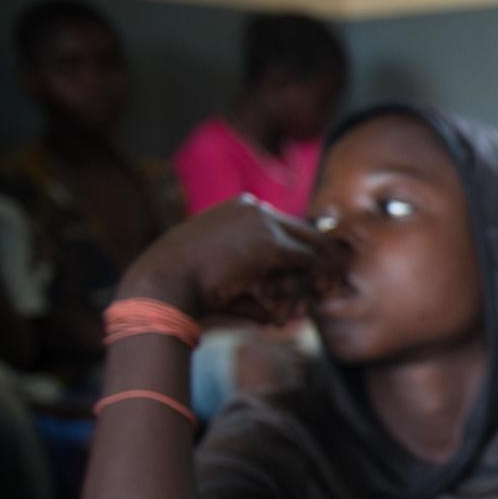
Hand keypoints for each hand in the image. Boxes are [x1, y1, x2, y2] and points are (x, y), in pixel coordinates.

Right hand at [116, 196, 344, 324]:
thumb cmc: (181, 284)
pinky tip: (327, 290)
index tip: (315, 269)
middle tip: (335, 278)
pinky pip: (310, 259)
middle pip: (304, 229)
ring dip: (323, 268)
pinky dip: (323, 275)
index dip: (303, 247)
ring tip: (331, 288)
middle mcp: (252, 207)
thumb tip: (272, 291)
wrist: (162, 283)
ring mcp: (262, 222)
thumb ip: (246, 268)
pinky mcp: (271, 244)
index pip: (283, 224)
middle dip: (323, 254)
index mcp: (237, 208)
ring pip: (311, 243)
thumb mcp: (213, 266)